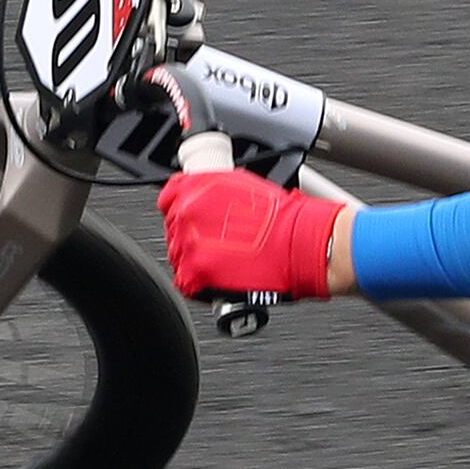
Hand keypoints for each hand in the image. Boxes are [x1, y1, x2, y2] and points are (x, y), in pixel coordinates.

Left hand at [156, 167, 346, 301]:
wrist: (300, 242)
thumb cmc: (283, 217)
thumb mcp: (243, 185)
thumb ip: (214, 189)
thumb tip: (204, 194)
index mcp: (196, 188)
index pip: (169, 197)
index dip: (181, 208)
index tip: (193, 217)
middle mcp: (187, 213)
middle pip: (173, 229)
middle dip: (192, 236)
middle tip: (217, 243)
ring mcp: (189, 245)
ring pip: (178, 256)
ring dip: (195, 260)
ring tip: (223, 261)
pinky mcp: (196, 274)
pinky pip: (185, 282)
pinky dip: (199, 283)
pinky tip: (218, 278)